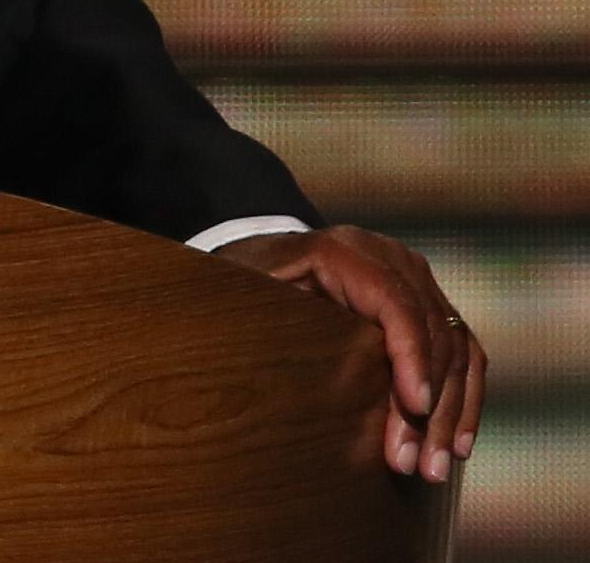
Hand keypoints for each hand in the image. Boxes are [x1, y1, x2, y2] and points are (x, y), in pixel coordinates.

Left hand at [211, 226, 482, 483]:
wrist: (267, 254)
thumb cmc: (252, 280)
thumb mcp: (251, 291)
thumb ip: (273, 319)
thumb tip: (297, 381)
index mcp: (344, 252)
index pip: (395, 302)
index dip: (411, 356)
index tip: (415, 407)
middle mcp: (391, 258)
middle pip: (430, 332)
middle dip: (430, 404)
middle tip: (418, 462)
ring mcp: (416, 278)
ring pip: (455, 347)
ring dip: (451, 412)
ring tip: (436, 464)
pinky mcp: (431, 302)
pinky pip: (463, 351)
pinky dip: (464, 398)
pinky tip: (458, 442)